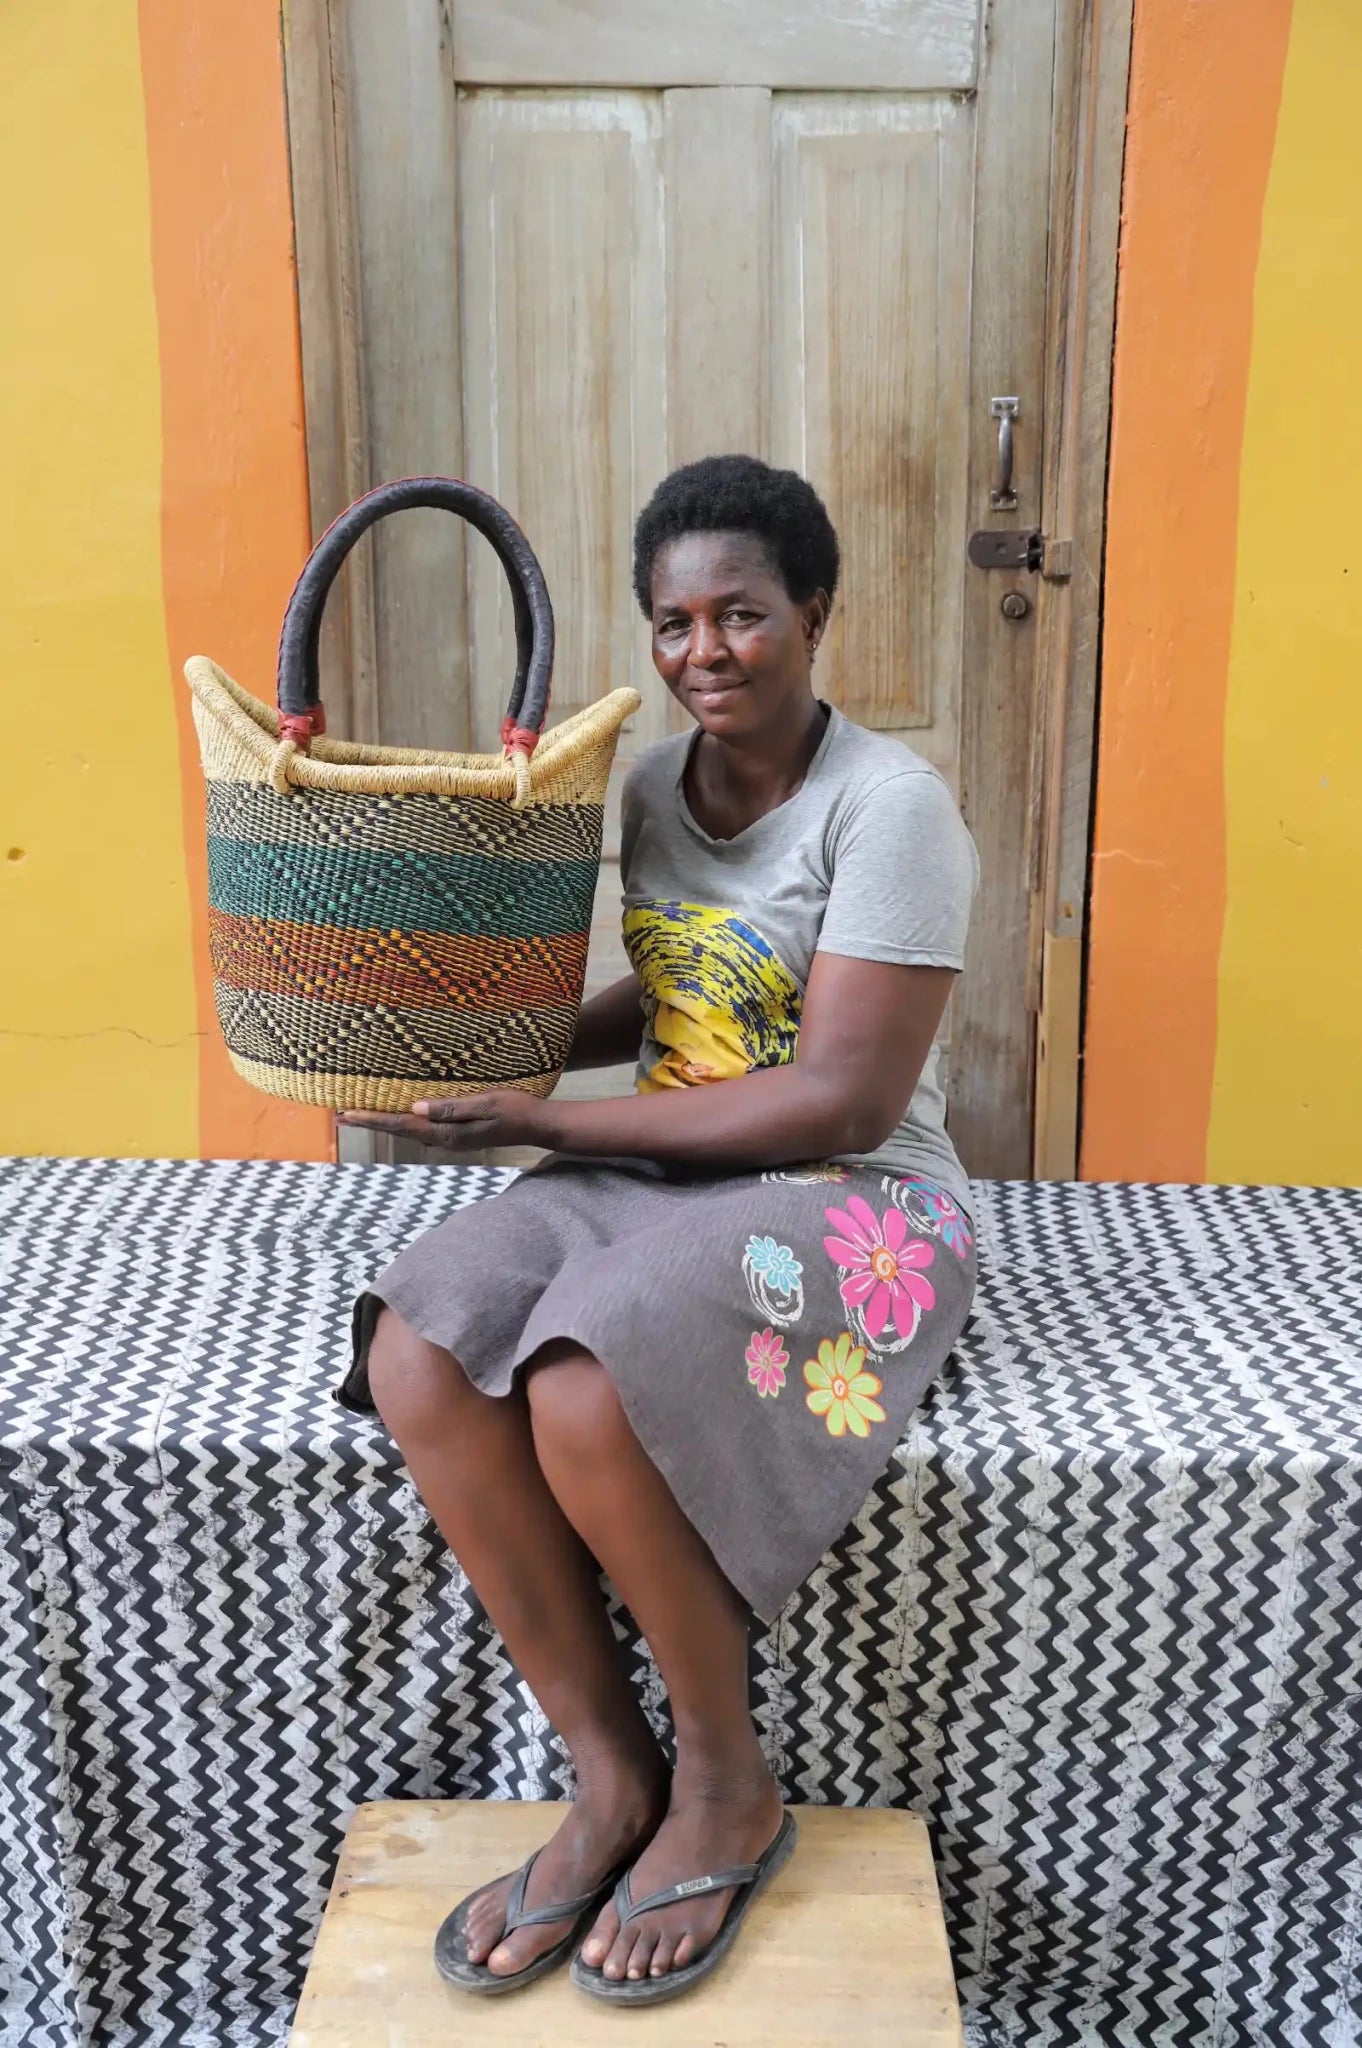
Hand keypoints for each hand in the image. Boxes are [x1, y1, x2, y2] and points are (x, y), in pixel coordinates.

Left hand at [336, 1088, 553, 1152]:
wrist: (537, 1125)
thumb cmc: (515, 1109)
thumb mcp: (484, 1104)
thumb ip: (451, 1108)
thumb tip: (416, 1108)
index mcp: (447, 1133)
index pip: (402, 1125)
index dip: (373, 1119)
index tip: (347, 1114)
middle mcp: (444, 1140)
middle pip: (399, 1130)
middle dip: (370, 1122)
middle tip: (340, 1115)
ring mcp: (450, 1139)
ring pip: (409, 1130)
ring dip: (384, 1123)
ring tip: (360, 1114)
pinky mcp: (456, 1134)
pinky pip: (422, 1128)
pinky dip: (403, 1121)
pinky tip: (398, 1114)